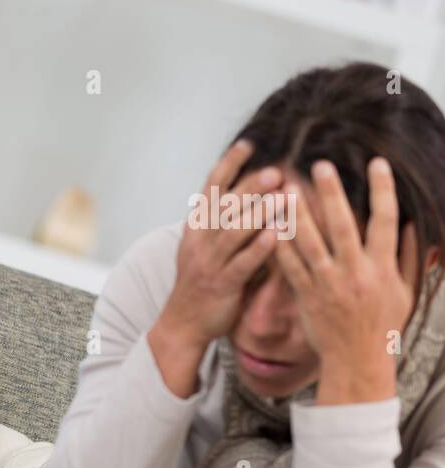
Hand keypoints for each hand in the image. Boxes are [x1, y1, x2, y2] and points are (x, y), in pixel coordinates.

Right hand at [149, 140, 284, 395]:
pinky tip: (278, 235)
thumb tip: (251, 193)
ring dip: (260, 212)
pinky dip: (260, 248)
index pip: (211, 188)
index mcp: (196, 227)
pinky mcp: (221, 284)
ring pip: (235, 231)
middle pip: (226, 206)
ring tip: (283, 197)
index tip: (247, 144)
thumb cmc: (203, 283)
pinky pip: (242, 263)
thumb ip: (224, 223)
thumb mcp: (205, 247)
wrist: (183, 323)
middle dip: (250, 186)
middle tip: (275, 170)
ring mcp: (209, 262)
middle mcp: (201, 241)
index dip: (228, 165)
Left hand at [273, 158, 413, 404]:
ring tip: (285, 190)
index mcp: (383, 268)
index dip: (383, 191)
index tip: (378, 164)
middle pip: (342, 226)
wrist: (357, 360)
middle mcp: (355, 273)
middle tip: (320, 166)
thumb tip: (411, 224)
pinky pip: (289, 267)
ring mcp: (327, 285)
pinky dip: (279, 246)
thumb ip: (409, 257)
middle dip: (331, 194)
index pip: (386, 221)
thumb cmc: (383, 325)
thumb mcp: (405, 291)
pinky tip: (269, 225)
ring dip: (297, 215)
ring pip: (309, 244)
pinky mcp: (305, 296)